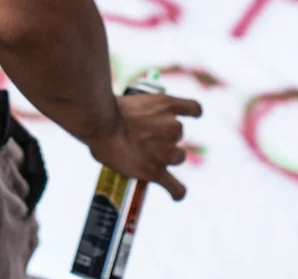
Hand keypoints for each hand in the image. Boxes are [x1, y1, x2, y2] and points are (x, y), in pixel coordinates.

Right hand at [84, 93, 202, 200]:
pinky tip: (176, 195)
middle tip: (140, 138)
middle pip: (178, 134)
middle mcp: (173, 127)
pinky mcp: (156, 171)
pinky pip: (175, 186)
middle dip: (163, 137)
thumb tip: (138, 128)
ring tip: (142, 155)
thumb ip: (145, 114)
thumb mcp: (135, 101)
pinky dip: (177, 192)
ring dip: (166, 157)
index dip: (191, 114)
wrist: (103, 125)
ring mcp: (166, 150)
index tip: (185, 117)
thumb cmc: (109, 111)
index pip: (194, 109)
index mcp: (167, 105)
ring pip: (177, 157)